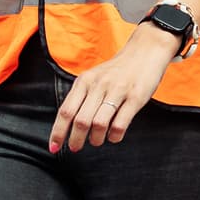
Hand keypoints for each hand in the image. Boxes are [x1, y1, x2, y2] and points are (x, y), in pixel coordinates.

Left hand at [53, 24, 180, 152]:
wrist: (146, 50)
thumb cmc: (117, 70)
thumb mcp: (94, 78)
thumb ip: (82, 97)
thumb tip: (68, 125)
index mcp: (84, 81)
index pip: (66, 111)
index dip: (58, 132)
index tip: (54, 147)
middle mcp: (99, 85)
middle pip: (80, 120)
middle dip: (76, 139)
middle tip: (76, 148)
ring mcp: (118, 91)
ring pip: (99, 124)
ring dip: (96, 139)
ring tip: (97, 141)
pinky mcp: (135, 97)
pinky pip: (120, 123)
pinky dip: (114, 136)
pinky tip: (114, 137)